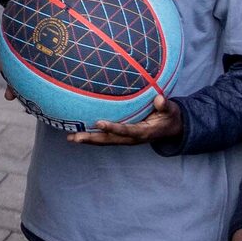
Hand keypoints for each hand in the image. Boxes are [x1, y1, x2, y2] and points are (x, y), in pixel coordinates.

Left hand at [67, 98, 181, 146]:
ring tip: (71, 138)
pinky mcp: (122, 137)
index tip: (99, 123)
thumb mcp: (171, 110)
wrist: (171, 128)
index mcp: (143, 132)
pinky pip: (106, 138)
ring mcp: (125, 139)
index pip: (125, 130)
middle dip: (92, 139)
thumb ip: (165, 105)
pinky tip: (78, 133)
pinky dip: (92, 136)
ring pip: (104, 141)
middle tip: (74, 137)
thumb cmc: (170, 116)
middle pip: (109, 140)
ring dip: (88, 140)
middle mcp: (131, 139)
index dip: (112, 128)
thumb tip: (159, 99)